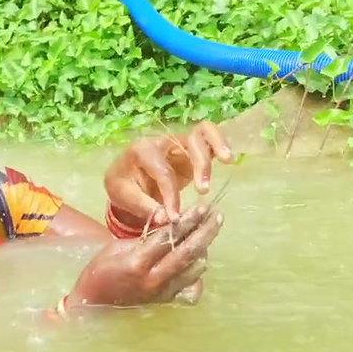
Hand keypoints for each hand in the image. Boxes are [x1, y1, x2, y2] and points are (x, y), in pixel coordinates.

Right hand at [68, 204, 222, 308]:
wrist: (94, 301)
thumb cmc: (102, 268)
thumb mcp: (118, 247)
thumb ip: (146, 238)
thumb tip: (172, 224)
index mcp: (138, 262)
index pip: (169, 238)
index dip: (188, 221)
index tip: (201, 207)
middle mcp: (154, 279)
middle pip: (188, 253)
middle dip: (205, 232)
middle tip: (217, 215)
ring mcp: (162, 293)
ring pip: (194, 269)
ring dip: (204, 249)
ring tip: (209, 230)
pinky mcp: (167, 301)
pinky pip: (192, 287)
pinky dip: (197, 272)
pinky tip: (198, 260)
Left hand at [104, 122, 233, 227]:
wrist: (124, 178)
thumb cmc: (123, 185)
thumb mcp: (124, 197)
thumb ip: (145, 207)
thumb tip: (164, 219)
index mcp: (142, 150)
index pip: (163, 171)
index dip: (171, 196)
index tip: (175, 217)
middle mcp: (162, 141)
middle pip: (189, 141)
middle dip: (200, 164)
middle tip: (203, 190)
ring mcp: (178, 143)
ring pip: (203, 132)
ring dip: (216, 145)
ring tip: (228, 161)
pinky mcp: (190, 150)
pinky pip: (208, 139)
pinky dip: (220, 144)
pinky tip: (230, 159)